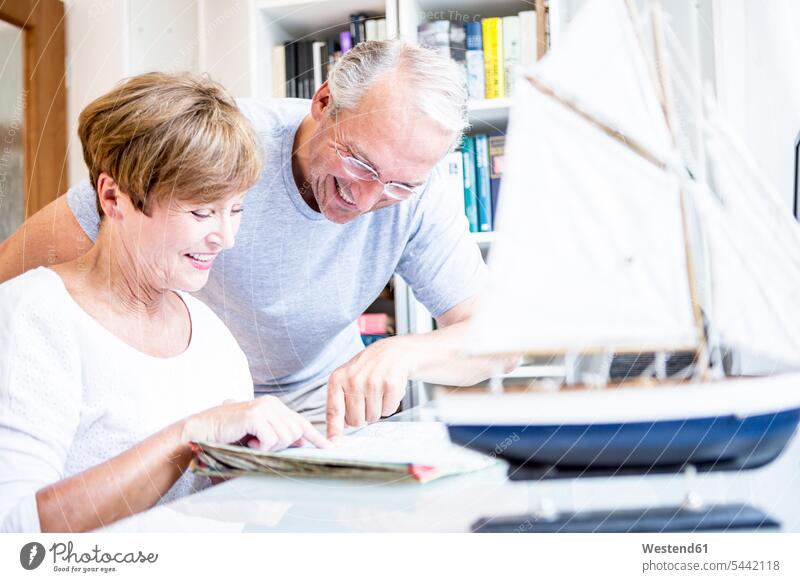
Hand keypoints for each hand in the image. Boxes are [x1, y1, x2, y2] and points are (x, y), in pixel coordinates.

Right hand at [183, 396, 330, 450]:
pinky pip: (271, 440)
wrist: (199, 431)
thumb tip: (302, 444)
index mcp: (274, 406)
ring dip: (270, 447)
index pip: (301, 422)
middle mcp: (272, 404)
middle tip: (260, 445)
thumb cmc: (227, 436)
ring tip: (252, 442)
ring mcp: (264, 408)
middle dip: (282, 446)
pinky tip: (248, 441)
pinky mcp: (255, 416)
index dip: (316, 437)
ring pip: (286, 437)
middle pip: (297, 433)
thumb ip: (277, 436)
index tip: (332, 447)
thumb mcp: (257, 435)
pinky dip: (261, 447)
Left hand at [326, 336, 417, 438]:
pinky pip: (388, 411)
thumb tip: (338, 432)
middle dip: (363, 416)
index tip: (333, 444)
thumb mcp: (347, 379)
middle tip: (367, 399)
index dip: (334, 430)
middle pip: (356, 421)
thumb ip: (339, 403)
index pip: (334, 411)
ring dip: (377, 409)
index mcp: (337, 379)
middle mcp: (353, 380)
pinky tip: (388, 390)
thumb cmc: (367, 370)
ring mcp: (372, 382)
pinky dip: (390, 405)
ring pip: (373, 417)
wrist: (392, 352)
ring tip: (378, 392)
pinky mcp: (390, 384)